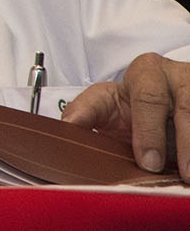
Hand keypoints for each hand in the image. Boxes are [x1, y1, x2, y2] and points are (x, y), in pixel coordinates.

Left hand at [61, 53, 188, 177]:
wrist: (165, 97)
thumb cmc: (132, 104)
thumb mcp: (106, 101)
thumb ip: (86, 112)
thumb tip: (67, 127)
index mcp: (146, 72)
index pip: (147, 97)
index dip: (149, 131)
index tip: (147, 161)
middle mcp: (177, 77)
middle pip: (182, 109)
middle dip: (179, 143)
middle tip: (176, 173)